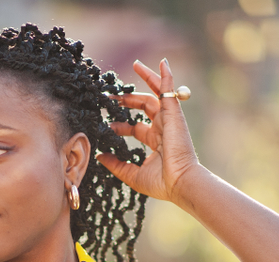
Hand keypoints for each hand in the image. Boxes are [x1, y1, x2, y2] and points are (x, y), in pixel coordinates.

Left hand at [96, 59, 201, 204]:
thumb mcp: (131, 174)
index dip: (120, 125)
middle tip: (110, 95)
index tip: (107, 124)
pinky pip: (169, 90)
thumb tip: (100, 156)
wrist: (179, 182)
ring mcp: (168, 119)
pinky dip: (166, 76)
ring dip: (146, 79)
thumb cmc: (161, 183)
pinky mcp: (174, 113)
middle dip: (127, 99)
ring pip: (156, 93)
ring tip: (135, 66)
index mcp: (154, 142)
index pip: (135, 127)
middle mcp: (162, 128)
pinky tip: (162, 62)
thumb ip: (115, 165)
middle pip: (144, 106)